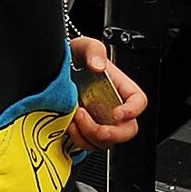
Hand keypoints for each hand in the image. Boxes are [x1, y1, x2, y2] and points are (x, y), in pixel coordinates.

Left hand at [68, 35, 147, 150]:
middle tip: (97, 128)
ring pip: (106, 142)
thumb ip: (94, 50)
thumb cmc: (73, 58)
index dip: (132, 111)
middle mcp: (113, 107)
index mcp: (121, 88)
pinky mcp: (85, 132)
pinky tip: (68, 124)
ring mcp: (100, 122)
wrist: (51, 72)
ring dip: (90, 135)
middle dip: (112, 134)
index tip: (116, 113)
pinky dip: (78, 139)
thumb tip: (98, 66)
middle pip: (127, 130)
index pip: (139, 102)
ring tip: (75, 118)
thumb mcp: (83, 46)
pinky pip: (87, 145)